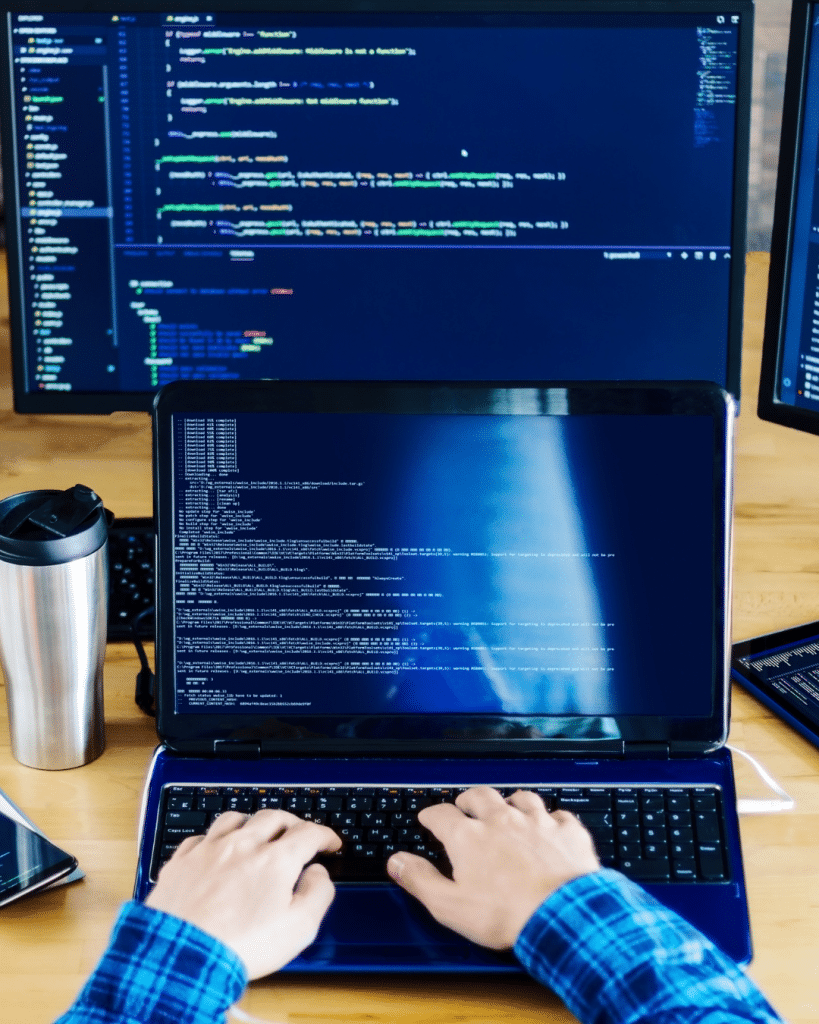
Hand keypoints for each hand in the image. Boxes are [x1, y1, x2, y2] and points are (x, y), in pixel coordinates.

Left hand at [145, 809, 340, 978]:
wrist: (184, 956)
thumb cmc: (241, 945)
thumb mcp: (299, 928)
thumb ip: (318, 894)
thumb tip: (318, 874)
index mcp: (275, 860)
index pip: (309, 833)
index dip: (325, 835)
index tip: (330, 843)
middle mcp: (243, 845)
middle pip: (273, 817)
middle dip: (292, 823)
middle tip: (298, 834)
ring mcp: (209, 850)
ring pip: (236, 819)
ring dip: (252, 823)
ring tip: (257, 834)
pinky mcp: (182, 862)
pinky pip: (201, 836)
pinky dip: (215, 839)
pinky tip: (216, 849)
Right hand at [387, 786, 599, 949]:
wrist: (562, 914)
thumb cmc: (505, 913)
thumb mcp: (450, 905)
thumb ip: (420, 880)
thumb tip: (396, 862)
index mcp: (469, 837)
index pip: (441, 815)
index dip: (431, 815)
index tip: (428, 818)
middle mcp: (501, 820)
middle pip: (480, 796)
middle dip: (469, 799)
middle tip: (464, 806)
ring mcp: (536, 822)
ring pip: (519, 798)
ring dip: (510, 802)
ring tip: (506, 808)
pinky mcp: (566, 831)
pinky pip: (557, 814)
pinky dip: (550, 818)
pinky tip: (549, 825)